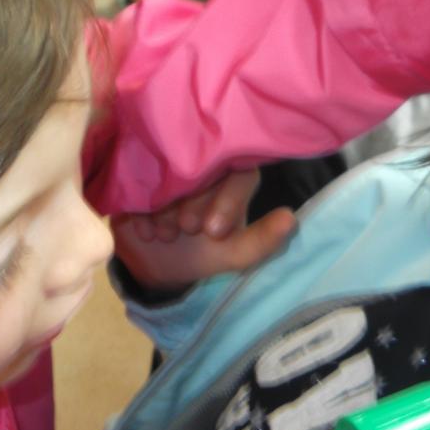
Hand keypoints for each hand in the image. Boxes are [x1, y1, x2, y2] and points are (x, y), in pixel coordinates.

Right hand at [111, 169, 296, 293]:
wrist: (154, 265)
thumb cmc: (203, 254)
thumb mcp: (234, 254)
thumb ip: (262, 241)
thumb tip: (290, 219)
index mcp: (233, 178)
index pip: (242, 171)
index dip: (229, 199)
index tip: (212, 232)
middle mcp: (204, 165)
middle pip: (204, 166)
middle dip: (195, 201)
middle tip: (186, 228)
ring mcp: (170, 166)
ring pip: (171, 170)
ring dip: (167, 205)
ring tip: (164, 235)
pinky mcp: (140, 172)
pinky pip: (139, 177)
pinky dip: (141, 207)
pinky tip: (144, 231)